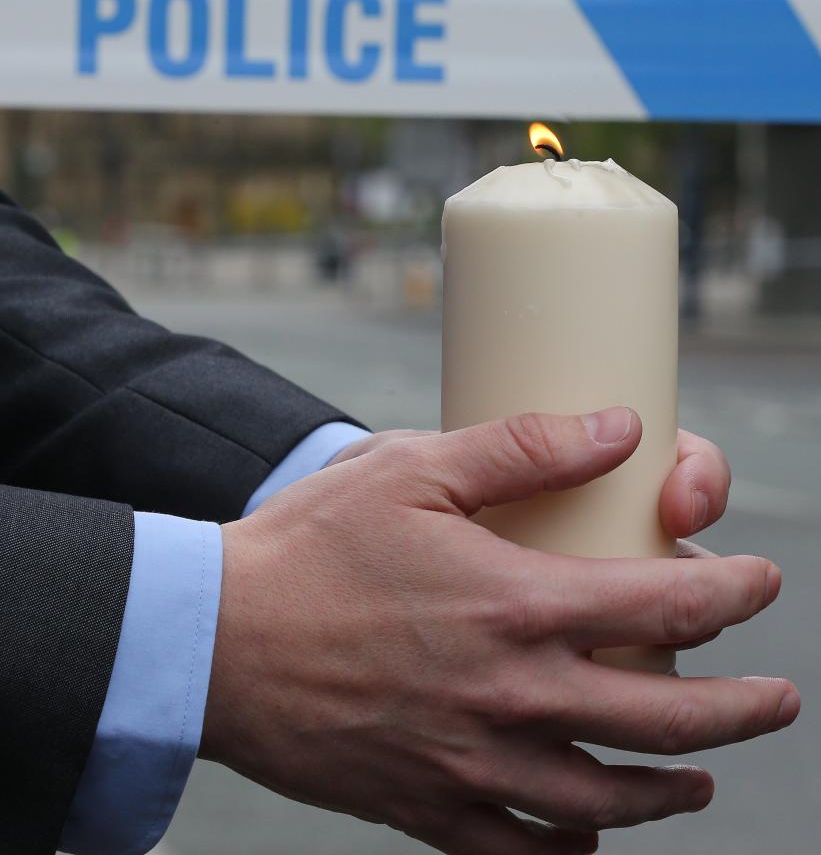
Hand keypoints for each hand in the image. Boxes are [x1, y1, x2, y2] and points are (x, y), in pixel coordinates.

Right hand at [202, 410, 797, 854]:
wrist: (212, 641)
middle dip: (741, 709)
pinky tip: (590, 831)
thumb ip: (524, 446)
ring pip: (608, 801)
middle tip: (776, 699)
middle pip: (666, 721)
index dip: (732, 594)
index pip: (667, 608)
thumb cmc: (309, 547)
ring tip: (704, 780)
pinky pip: (522, 853)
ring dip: (673, 791)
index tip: (760, 584)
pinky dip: (573, 847)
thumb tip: (620, 429)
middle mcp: (510, 696)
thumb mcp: (413, 468)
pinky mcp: (424, 806)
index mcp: (516, 606)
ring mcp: (471, 764)